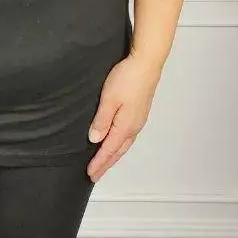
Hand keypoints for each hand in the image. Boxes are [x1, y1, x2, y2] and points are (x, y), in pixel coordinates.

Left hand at [86, 51, 162, 181]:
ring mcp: (138, 119)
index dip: (99, 163)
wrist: (147, 63)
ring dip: (113, 155)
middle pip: (118, 151)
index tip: (90, 173)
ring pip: (124, 144)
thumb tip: (95, 139)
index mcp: (125, 126)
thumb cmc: (128, 78)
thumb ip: (101, 121)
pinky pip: (128, 135)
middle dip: (106, 164)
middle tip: (95, 174)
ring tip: (105, 162)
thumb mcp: (109, 100)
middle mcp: (134, 126)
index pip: (109, 150)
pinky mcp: (139, 111)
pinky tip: (116, 141)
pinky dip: (120, 144)